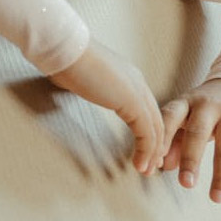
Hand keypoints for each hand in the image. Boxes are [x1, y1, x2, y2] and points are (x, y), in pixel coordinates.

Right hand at [47, 41, 162, 174]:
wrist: (65, 50)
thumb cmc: (65, 60)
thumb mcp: (80, 78)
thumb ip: (84, 85)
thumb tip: (71, 89)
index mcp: (128, 77)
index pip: (146, 109)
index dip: (147, 130)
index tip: (143, 148)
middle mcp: (137, 83)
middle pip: (155, 119)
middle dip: (155, 144)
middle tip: (151, 164)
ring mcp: (137, 92)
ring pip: (155, 128)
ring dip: (152, 152)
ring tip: (147, 169)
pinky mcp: (132, 102)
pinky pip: (147, 132)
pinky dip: (146, 150)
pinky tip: (140, 164)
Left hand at [158, 79, 220, 201]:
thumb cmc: (210, 105)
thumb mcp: (190, 115)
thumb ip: (175, 138)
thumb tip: (163, 166)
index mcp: (187, 102)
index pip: (169, 118)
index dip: (161, 141)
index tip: (153, 165)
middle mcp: (210, 104)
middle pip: (198, 133)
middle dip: (191, 159)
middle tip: (186, 184)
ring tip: (216, 198)